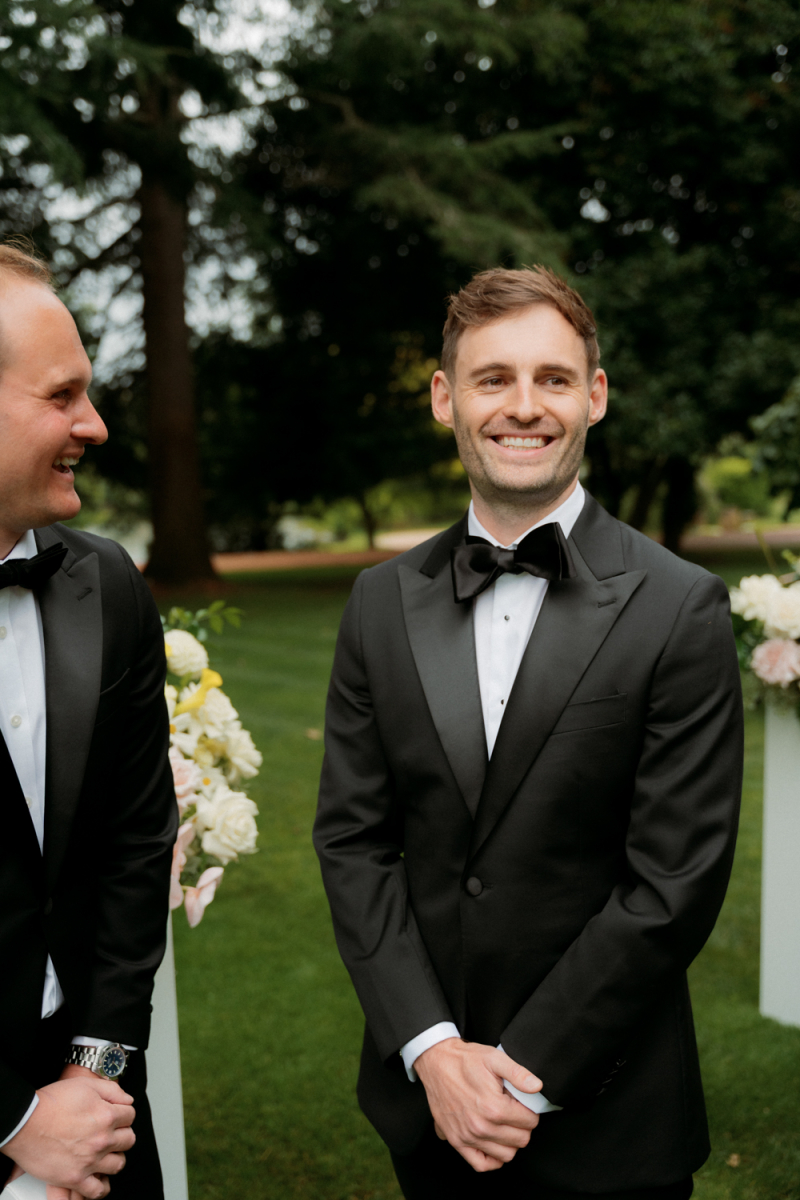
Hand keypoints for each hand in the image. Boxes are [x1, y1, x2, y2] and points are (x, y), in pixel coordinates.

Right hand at [1, 1070, 134, 1198]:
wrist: (25, 1122)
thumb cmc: (52, 1102)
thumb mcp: (86, 1084)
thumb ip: (112, 1090)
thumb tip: (127, 1100)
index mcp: (107, 1115)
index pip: (131, 1116)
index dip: (123, 1114)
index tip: (116, 1116)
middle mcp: (102, 1139)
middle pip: (128, 1140)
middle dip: (122, 1135)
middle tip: (111, 1134)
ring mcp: (89, 1160)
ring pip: (118, 1164)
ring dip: (114, 1158)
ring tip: (106, 1154)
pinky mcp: (75, 1178)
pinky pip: (97, 1190)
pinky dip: (101, 1187)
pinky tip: (98, 1178)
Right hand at [414, 1038, 541, 1172]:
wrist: (437, 1062)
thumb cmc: (465, 1060)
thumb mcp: (494, 1058)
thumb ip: (518, 1073)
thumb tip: (537, 1087)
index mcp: (494, 1107)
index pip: (530, 1122)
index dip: (531, 1111)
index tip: (523, 1104)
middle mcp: (481, 1127)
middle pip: (521, 1140)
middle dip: (523, 1126)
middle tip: (516, 1112)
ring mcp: (468, 1137)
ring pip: (506, 1155)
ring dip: (511, 1141)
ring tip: (506, 1124)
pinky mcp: (457, 1141)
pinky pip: (482, 1164)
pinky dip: (493, 1159)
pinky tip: (494, 1142)